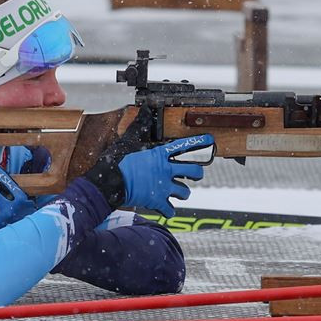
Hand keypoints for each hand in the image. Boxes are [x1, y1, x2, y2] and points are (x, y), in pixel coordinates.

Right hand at [84, 106, 213, 215]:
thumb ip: (140, 126)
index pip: (184, 146)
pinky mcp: (156, 201)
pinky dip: (169, 211)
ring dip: (184, 192)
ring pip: (185, 192)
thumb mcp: (129, 140)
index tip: (211, 140)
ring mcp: (163, 186)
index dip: (199, 142)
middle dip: (197, 173)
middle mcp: (166, 170)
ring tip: (180, 192)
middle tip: (196, 174)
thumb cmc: (118, 160)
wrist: (109, 182)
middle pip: (194, 171)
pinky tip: (167, 210)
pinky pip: (169, 209)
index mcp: (160, 154)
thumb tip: (146, 109)